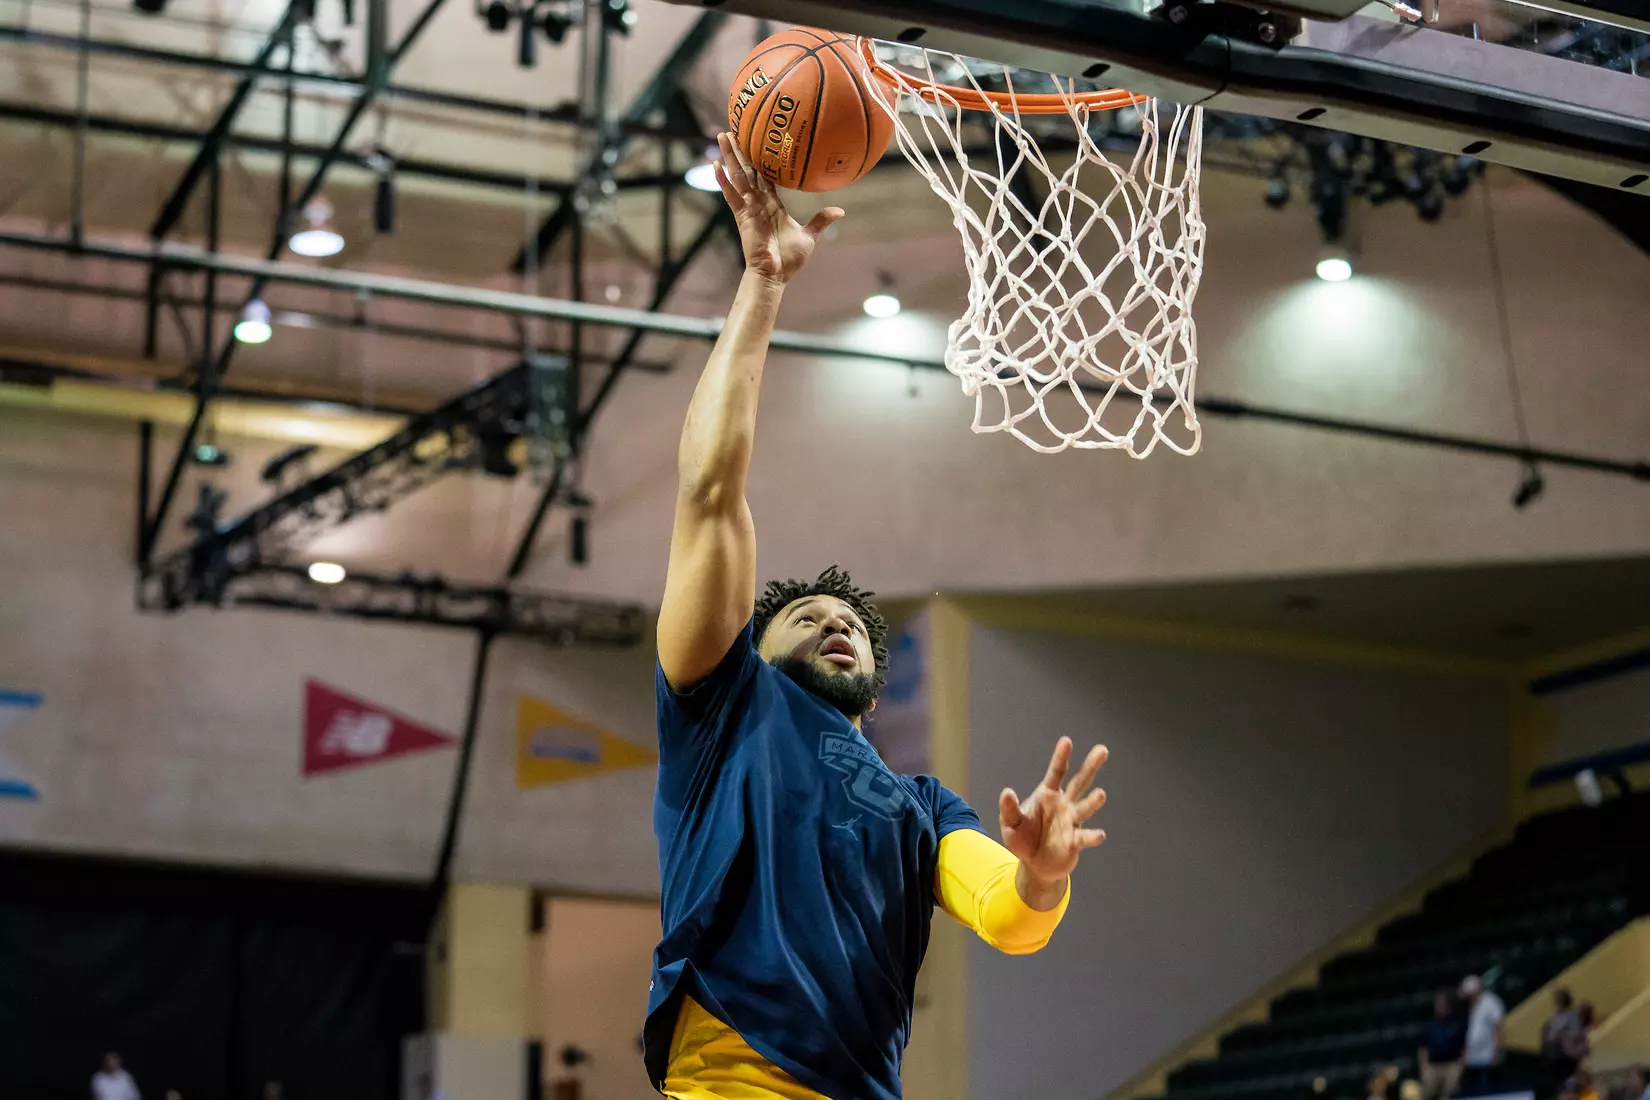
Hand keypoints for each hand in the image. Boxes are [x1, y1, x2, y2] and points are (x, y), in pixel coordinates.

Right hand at [713, 131, 842, 283]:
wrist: (776, 275)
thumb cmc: (789, 259)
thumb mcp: (810, 235)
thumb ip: (821, 220)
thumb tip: (839, 211)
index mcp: (772, 205)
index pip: (764, 176)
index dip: (759, 159)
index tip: (755, 142)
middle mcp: (758, 203)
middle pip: (747, 171)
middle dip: (740, 151)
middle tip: (732, 130)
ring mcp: (749, 209)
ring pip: (738, 177)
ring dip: (730, 157)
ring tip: (722, 137)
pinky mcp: (742, 217)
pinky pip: (731, 196)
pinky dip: (724, 182)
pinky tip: (716, 167)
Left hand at [1000, 737, 1107, 886]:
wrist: (1035, 864)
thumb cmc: (1023, 838)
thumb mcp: (1010, 823)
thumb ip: (1009, 809)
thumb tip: (1006, 792)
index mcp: (1047, 794)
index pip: (1056, 772)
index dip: (1061, 757)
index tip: (1066, 741)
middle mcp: (1064, 804)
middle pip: (1079, 782)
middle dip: (1090, 766)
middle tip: (1102, 750)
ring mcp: (1071, 822)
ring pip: (1084, 808)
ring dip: (1092, 802)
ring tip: (1101, 794)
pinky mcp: (1075, 842)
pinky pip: (1084, 838)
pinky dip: (1092, 837)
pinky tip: (1099, 835)